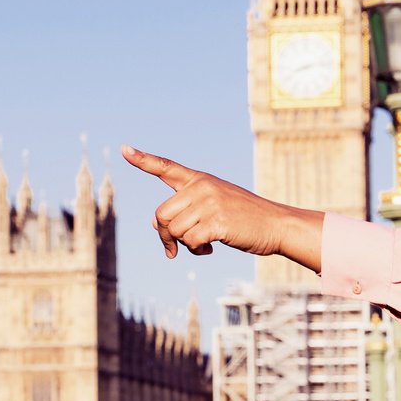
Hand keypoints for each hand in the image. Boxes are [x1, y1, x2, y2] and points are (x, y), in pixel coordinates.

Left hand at [122, 145, 322, 269]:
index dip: (143, 160)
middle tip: (175, 247)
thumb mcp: (214, 206)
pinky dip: (196, 251)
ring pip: (175, 230)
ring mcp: (210, 203)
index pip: (167, 167)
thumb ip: (186, 210)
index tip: (125, 149)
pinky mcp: (217, 221)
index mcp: (200, 179)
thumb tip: (156, 225)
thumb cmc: (243, 218)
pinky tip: (210, 248)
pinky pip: (190, 241)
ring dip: (184, 245)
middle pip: (162, 214)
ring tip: (202, 244)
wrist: (276, 224)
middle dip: (165, 235)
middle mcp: (202, 187)